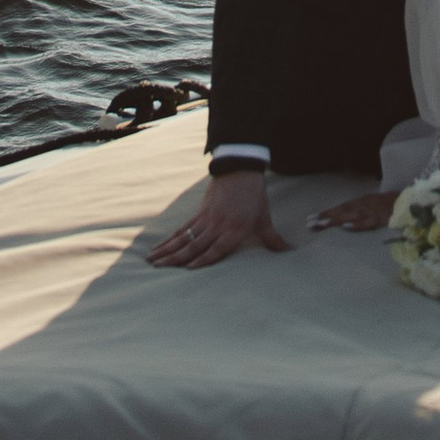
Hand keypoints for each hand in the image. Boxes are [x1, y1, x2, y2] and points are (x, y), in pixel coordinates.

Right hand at [146, 170, 291, 265]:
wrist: (241, 169)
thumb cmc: (255, 197)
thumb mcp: (264, 219)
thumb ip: (273, 239)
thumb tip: (288, 253)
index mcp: (234, 230)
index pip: (216, 249)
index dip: (202, 260)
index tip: (187, 270)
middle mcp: (218, 225)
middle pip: (194, 245)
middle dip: (175, 258)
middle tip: (158, 269)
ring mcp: (206, 218)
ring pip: (184, 237)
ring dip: (167, 249)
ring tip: (152, 261)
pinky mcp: (200, 212)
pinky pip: (182, 228)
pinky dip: (170, 239)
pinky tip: (159, 247)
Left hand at [310, 190, 396, 231]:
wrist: (414, 201)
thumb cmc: (396, 206)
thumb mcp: (377, 207)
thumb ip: (365, 213)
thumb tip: (349, 223)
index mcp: (363, 202)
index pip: (341, 208)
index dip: (327, 213)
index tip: (311, 219)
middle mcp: (364, 204)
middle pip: (342, 210)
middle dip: (325, 216)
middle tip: (309, 223)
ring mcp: (372, 210)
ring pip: (350, 215)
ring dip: (335, 219)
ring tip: (321, 224)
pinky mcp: (382, 218)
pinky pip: (368, 222)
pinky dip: (357, 224)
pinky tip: (345, 227)